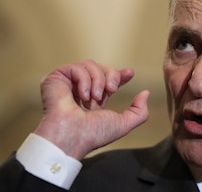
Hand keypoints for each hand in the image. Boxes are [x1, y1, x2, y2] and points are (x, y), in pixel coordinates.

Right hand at [34, 60, 148, 159]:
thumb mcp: (123, 124)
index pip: (107, 80)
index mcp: (95, 99)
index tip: (130, 73)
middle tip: (111, 90)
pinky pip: (76, 68)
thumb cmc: (94, 134)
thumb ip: (139, 111)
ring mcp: (68, 83)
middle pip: (102, 68)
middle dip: (112, 76)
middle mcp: (81, 89)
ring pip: (90, 65)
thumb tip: (145, 93)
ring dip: (98, 80)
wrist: (71, 136)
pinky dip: (84, 80)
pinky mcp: (56, 78)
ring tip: (94, 97)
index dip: (119, 74)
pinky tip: (82, 96)